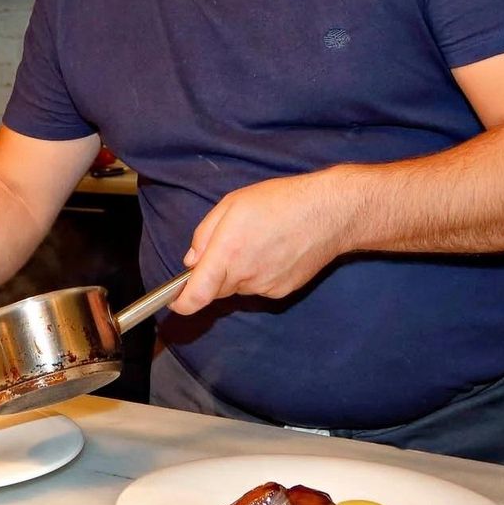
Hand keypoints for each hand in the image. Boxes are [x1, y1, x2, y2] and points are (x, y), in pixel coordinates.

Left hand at [176, 170, 354, 312]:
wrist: (329, 213)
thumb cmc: (280, 201)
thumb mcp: (231, 204)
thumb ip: (204, 235)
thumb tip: (191, 262)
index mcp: (227, 253)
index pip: (196, 295)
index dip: (180, 302)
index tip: (174, 300)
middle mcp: (245, 276)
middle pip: (215, 289)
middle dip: (213, 273)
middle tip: (230, 243)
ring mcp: (266, 287)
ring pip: (238, 287)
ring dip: (238, 272)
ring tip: (258, 241)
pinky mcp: (283, 291)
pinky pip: (259, 287)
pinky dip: (258, 274)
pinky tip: (273, 251)